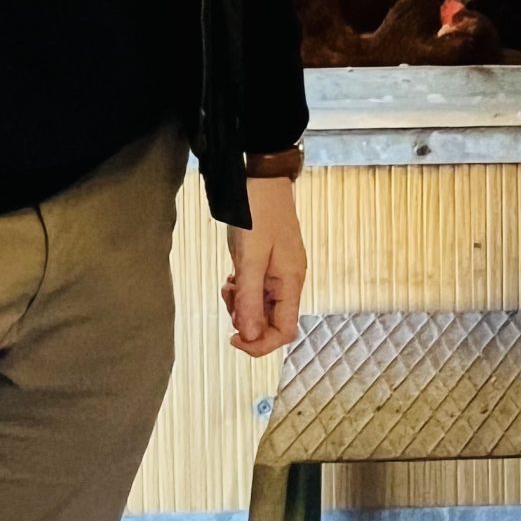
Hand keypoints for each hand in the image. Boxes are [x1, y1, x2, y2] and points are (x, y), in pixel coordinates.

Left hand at [221, 180, 307, 358]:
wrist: (260, 177)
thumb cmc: (258, 212)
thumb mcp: (249, 258)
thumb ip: (250, 299)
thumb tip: (249, 337)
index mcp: (291, 281)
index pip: (284, 331)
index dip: (260, 343)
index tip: (234, 338)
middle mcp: (289, 280)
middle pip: (272, 321)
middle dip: (247, 320)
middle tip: (229, 299)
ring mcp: (280, 270)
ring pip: (262, 306)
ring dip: (242, 304)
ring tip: (229, 285)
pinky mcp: (269, 261)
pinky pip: (257, 289)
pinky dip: (243, 290)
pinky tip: (232, 276)